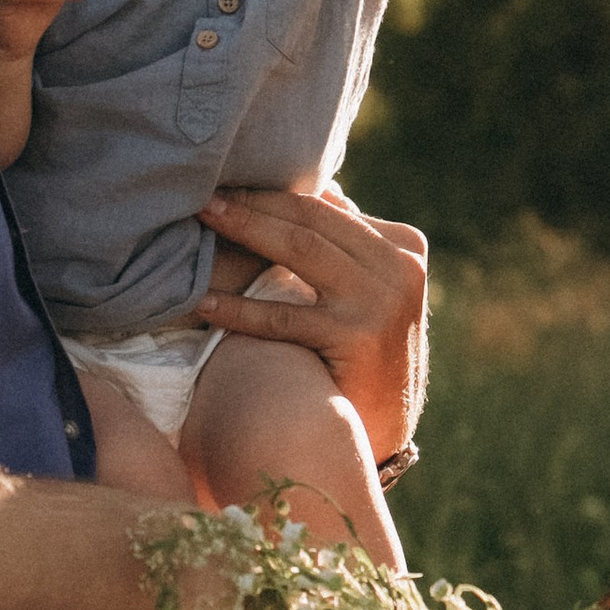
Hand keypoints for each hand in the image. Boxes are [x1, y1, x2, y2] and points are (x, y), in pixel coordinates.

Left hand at [193, 186, 428, 465]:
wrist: (385, 427)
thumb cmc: (367, 355)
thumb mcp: (371, 290)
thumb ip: (350, 243)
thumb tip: (324, 190)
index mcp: (405, 247)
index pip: (327, 208)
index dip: (274, 193)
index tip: (230, 183)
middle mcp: (401, 268)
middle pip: (313, 221)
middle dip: (254, 202)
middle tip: (206, 193)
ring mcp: (383, 303)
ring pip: (301, 251)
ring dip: (246, 229)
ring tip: (204, 218)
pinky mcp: (357, 339)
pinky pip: (284, 315)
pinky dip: (240, 308)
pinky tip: (204, 302)